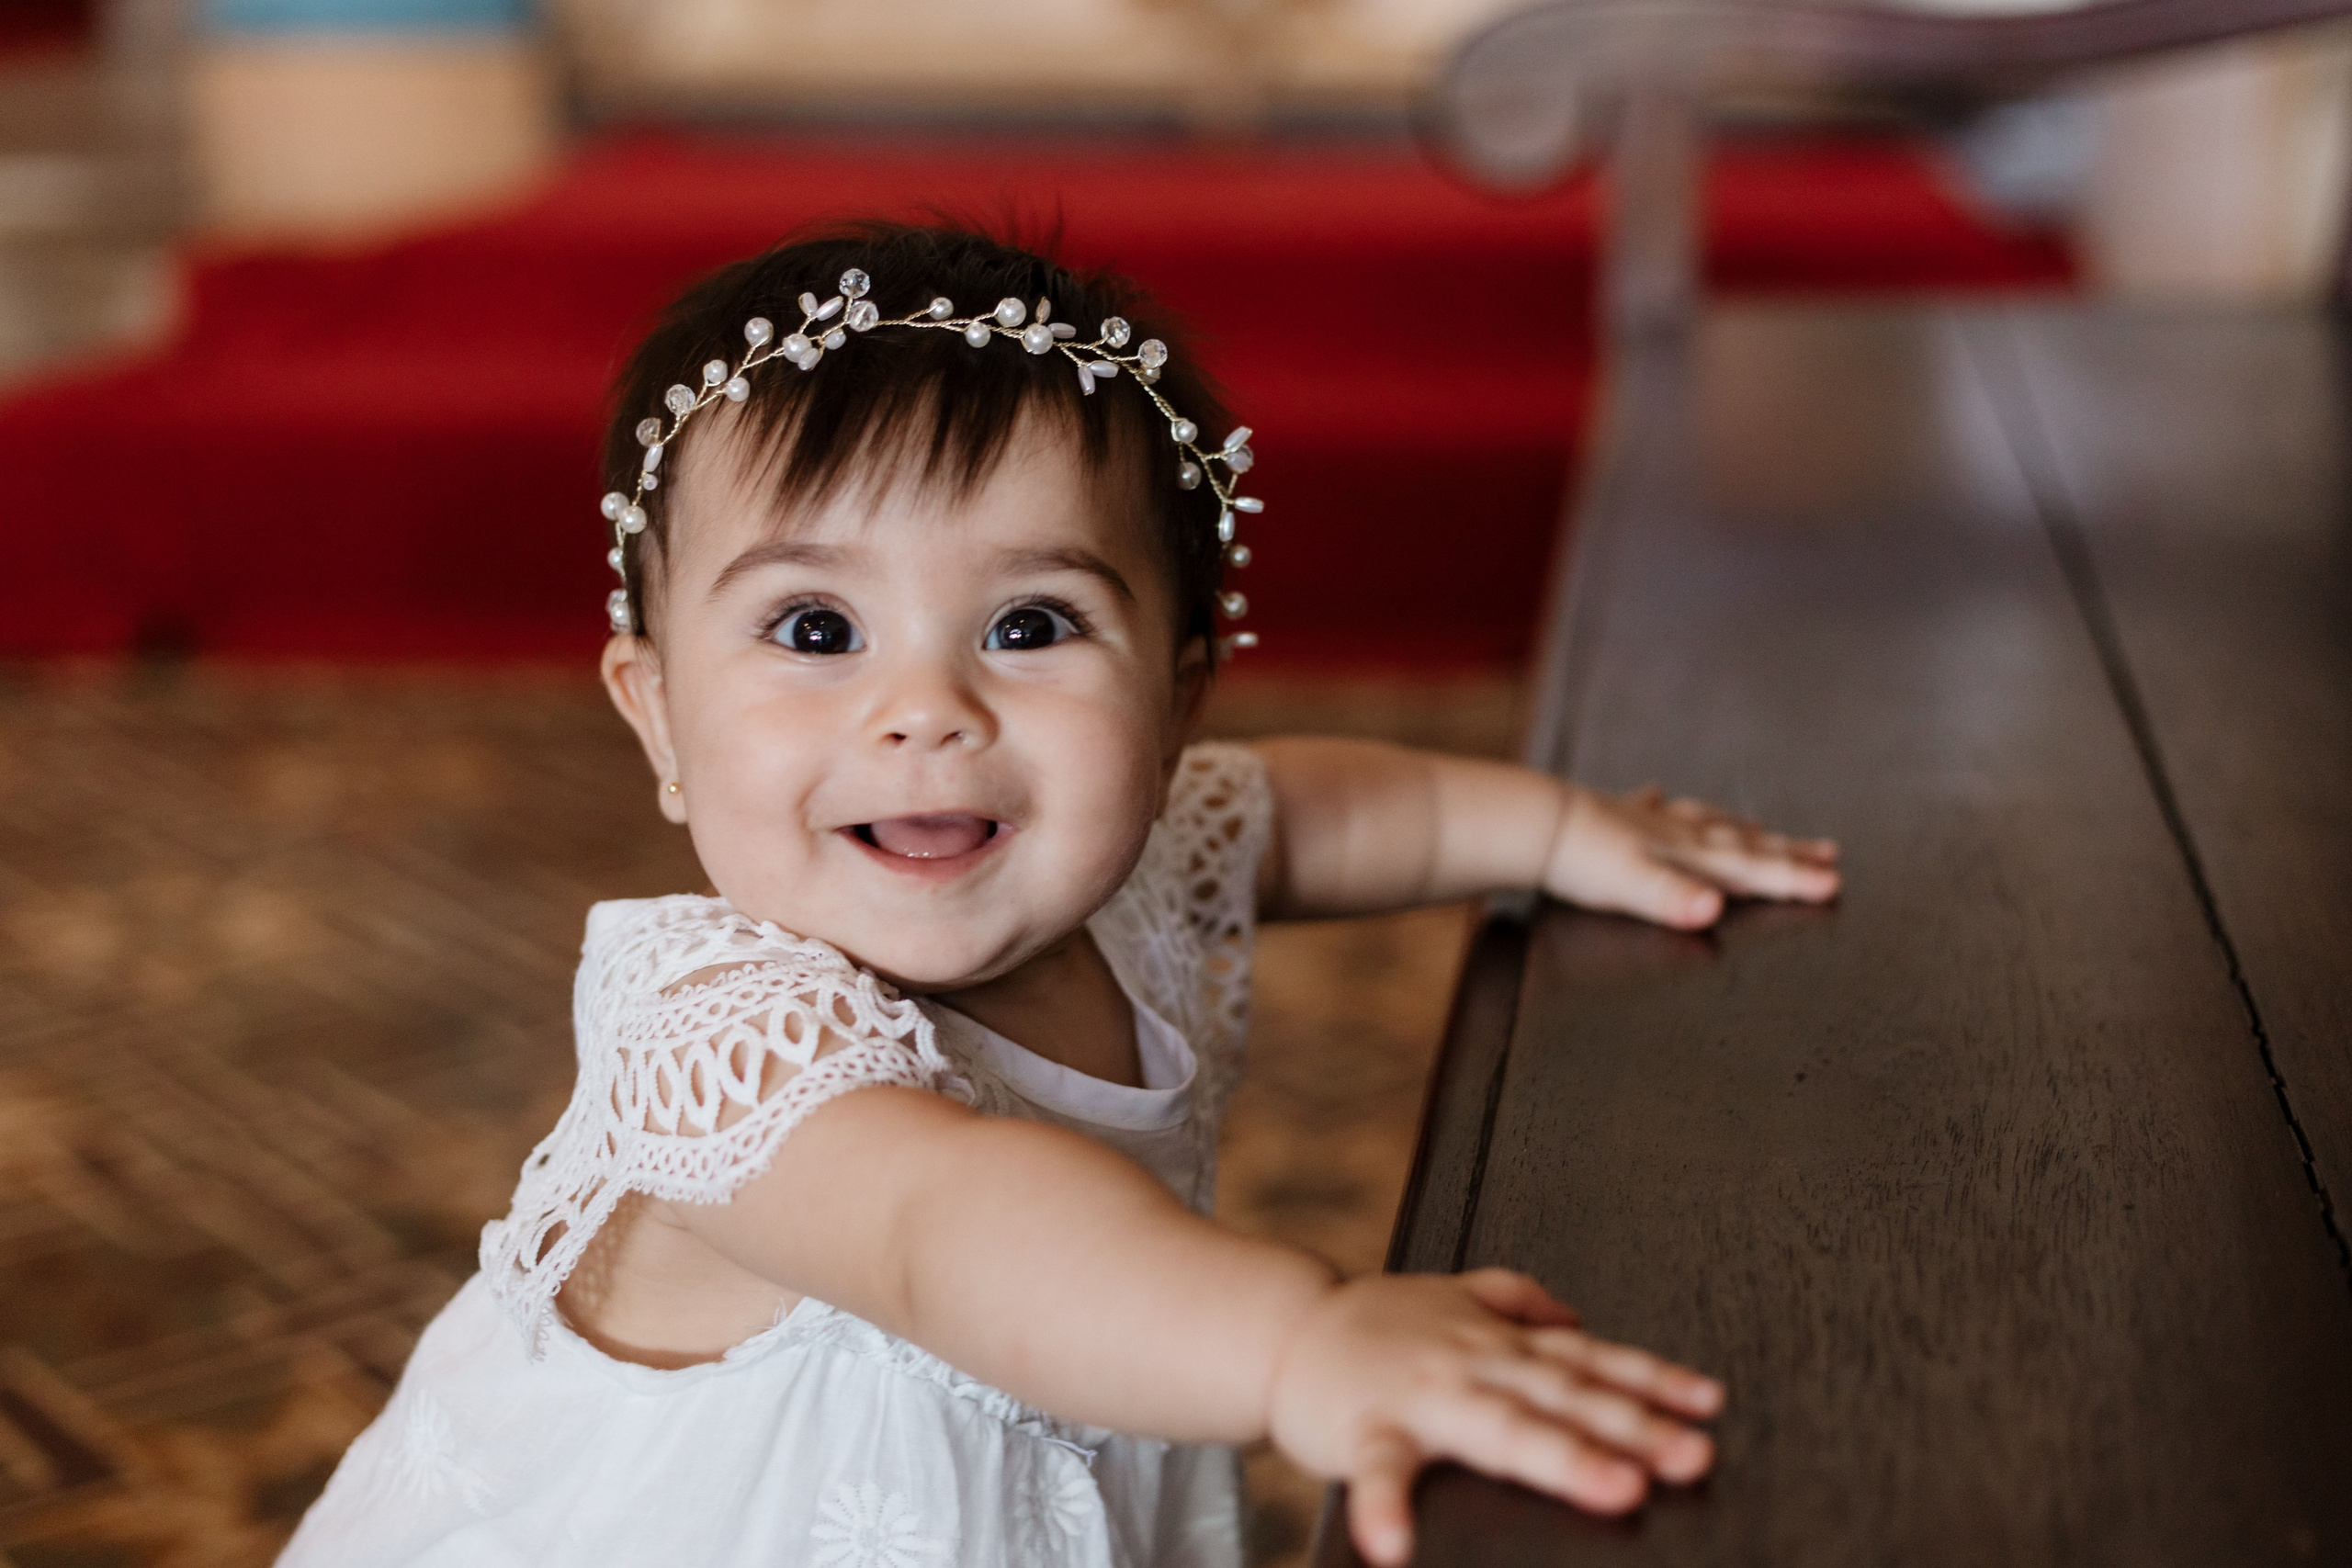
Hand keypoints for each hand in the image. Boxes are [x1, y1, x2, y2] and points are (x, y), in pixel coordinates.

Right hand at [1266, 1269, 1723, 1565]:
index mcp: (1498, 1342)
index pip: (1589, 1360)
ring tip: (1614, 1489)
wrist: (1283, 1325)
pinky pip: (1381, 1470)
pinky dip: (1387, 1507)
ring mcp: (1422, 1394)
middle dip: (1633, 1425)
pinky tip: (1397, 1546)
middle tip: (1692, 1456)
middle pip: (1565, 1396)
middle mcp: (1474, 1362)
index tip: (1710, 1405)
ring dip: (1559, 1456)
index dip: (1652, 1380)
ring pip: (1500, 1426)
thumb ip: (1515, 1299)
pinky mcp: (1365, 1428)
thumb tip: (1574, 1315)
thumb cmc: (1373, 1323)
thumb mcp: (1452, 1294)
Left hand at [1545, 784, 1839, 929]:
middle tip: (1828, 853)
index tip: (1835, 884)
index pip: (1752, 868)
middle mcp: (1675, 832)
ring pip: (1704, 822)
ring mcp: (1644, 821)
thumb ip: (1674, 900)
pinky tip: (1658, 791)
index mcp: (1686, 853)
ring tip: (1761, 827)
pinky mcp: (1610, 816)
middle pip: (1741, 841)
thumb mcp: (1630, 887)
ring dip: (1738, 827)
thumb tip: (1715, 909)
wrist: (1530, 824)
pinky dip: (1660, 802)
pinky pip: (1645, 806)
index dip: (1793, 878)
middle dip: (1786, 851)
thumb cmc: (1580, 860)